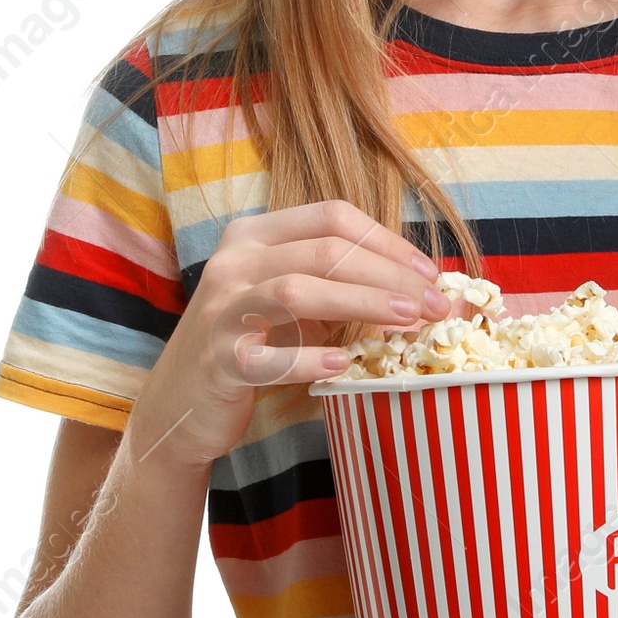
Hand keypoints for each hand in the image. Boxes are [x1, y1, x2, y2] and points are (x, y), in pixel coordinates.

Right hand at [127, 200, 450, 468]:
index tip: (430, 273)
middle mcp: (233, 262)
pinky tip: (344, 366)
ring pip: (297, 290)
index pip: (332, 217)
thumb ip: (341, 283)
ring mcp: (221, 309)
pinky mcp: (218, 359)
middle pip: (323, 251)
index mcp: (254, 235)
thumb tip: (420, 286)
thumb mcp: (292, 301)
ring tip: (407, 322)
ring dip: (361, 303)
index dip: (387, 240)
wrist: (182, 400)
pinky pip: (267, 356)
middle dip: (388, 274)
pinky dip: (309, 359)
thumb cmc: (252, 343)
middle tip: (435, 304)